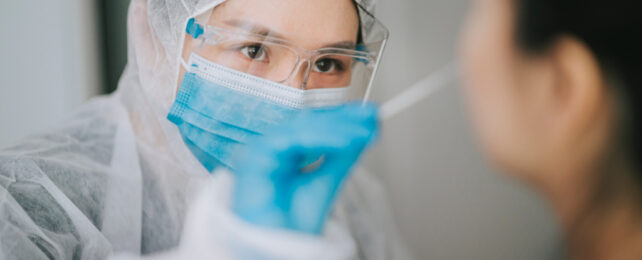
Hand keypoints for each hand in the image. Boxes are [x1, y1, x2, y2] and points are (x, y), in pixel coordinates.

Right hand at [231, 103, 379, 233]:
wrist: (277, 249)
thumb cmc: (294, 223)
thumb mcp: (328, 181)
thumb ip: (344, 154)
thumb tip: (367, 128)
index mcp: (288, 151)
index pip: (316, 125)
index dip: (343, 118)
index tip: (372, 115)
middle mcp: (273, 147)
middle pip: (309, 123)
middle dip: (343, 120)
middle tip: (373, 118)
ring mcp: (262, 150)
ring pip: (301, 128)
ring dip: (336, 129)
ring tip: (363, 134)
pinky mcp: (255, 157)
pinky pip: (289, 140)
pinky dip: (319, 138)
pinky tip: (344, 142)